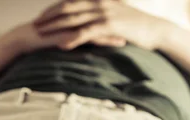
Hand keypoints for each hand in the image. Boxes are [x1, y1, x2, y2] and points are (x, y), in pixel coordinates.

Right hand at [10, 17, 125, 55]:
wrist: (24, 38)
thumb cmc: (40, 37)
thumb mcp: (59, 31)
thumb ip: (72, 32)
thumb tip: (82, 38)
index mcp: (74, 13)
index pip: (96, 14)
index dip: (111, 18)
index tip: (125, 24)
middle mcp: (76, 15)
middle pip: (101, 17)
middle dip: (117, 23)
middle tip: (133, 30)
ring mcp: (73, 23)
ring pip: (98, 25)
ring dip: (114, 31)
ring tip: (127, 39)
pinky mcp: (69, 32)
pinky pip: (90, 35)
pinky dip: (104, 39)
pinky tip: (115, 44)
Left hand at [33, 0, 174, 50]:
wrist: (155, 30)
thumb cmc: (136, 26)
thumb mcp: (116, 16)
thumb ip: (101, 15)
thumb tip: (91, 23)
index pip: (70, 2)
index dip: (53, 10)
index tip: (40, 18)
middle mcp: (98, 2)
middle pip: (67, 9)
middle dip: (49, 17)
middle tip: (34, 26)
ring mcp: (103, 13)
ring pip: (73, 19)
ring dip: (55, 27)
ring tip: (41, 35)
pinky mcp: (109, 26)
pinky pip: (86, 32)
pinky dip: (72, 38)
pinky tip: (61, 45)